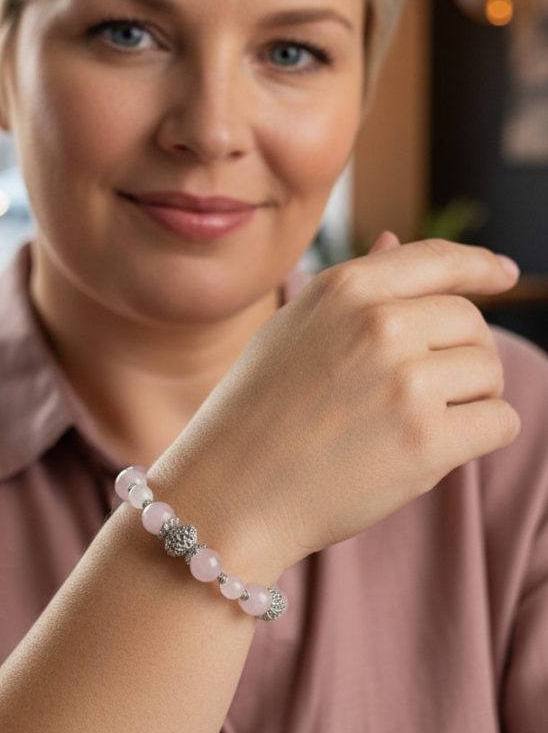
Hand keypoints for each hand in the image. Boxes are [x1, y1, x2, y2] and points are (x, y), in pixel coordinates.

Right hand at [148, 234, 520, 576]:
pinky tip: (432, 450)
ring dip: (469, 399)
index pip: (439, 259)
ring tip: (412, 423)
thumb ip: (353, 286)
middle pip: (471, 323)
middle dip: (458, 355)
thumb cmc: (254, 412)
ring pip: (490, 373)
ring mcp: (406, 382)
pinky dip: (479, 436)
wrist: (229, 493)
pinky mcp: (426, 442)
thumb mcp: (292, 328)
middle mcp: (381, 323)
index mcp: (345, 288)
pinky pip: (501, 422)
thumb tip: (398, 240)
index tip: (503, 274)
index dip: (480, 267)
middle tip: (419, 393)